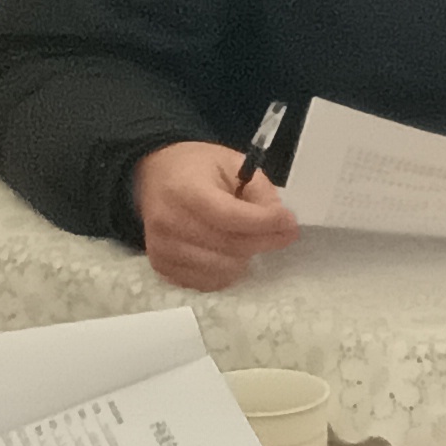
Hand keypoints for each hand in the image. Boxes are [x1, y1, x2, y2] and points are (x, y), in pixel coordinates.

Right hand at [133, 138, 301, 289]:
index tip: (290, 222)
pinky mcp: (161, 266)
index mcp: (185, 189)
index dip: (265, 223)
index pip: (230, 217)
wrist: (155, 176)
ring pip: (221, 269)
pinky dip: (226, 272)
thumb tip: (280, 223)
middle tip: (284, 233)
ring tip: (250, 239)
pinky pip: (205, 282)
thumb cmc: (198, 168)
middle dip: (265, 241)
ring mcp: (161, 248)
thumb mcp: (233, 163)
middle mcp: (168, 222)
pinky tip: (230, 253)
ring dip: (245, 257)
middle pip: (229, 246)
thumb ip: (259, 191)